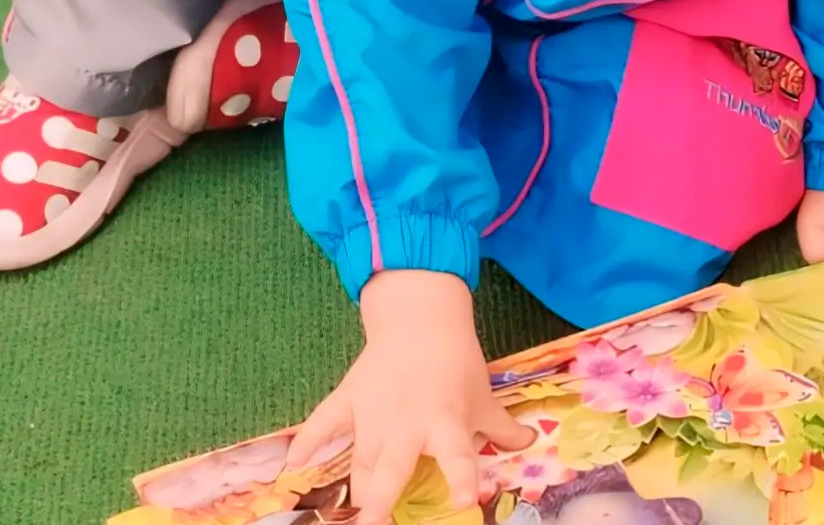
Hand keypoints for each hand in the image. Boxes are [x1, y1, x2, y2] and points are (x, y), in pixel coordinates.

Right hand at [286, 270, 531, 524]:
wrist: (420, 319)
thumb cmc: (456, 363)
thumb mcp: (483, 396)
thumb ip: (502, 428)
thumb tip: (530, 444)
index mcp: (445, 422)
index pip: (457, 455)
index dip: (462, 478)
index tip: (464, 501)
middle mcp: (407, 423)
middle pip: (391, 467)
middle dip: (380, 500)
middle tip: (376, 524)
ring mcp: (373, 413)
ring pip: (360, 459)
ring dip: (356, 487)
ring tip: (348, 518)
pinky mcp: (349, 398)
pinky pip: (323, 422)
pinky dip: (308, 441)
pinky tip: (294, 464)